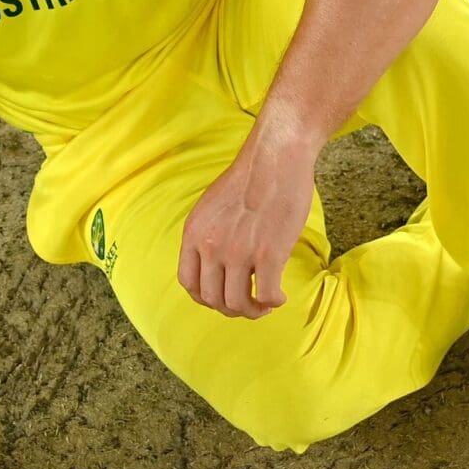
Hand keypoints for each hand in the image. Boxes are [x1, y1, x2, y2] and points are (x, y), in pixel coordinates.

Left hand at [177, 129, 317, 318]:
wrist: (275, 157)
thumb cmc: (250, 177)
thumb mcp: (211, 206)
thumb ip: (209, 234)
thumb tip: (215, 260)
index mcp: (195, 234)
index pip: (188, 282)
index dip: (204, 298)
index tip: (221, 297)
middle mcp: (211, 247)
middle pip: (212, 299)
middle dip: (230, 308)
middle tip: (248, 304)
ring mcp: (239, 253)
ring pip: (238, 303)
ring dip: (253, 311)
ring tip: (265, 304)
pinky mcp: (269, 255)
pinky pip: (267, 295)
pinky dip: (274, 302)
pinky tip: (280, 296)